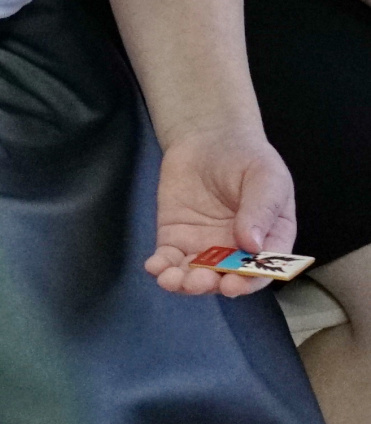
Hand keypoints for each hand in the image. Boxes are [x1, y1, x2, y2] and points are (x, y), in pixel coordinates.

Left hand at [142, 127, 297, 297]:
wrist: (209, 138)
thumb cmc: (247, 158)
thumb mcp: (266, 178)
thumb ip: (261, 210)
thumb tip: (252, 245)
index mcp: (267, 241)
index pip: (261, 270)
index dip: (248, 282)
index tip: (233, 285)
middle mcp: (236, 251)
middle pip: (224, 278)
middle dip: (210, 284)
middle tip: (197, 281)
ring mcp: (204, 246)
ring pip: (193, 275)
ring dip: (182, 282)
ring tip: (172, 279)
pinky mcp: (175, 238)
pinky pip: (168, 259)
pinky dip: (161, 267)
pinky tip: (155, 267)